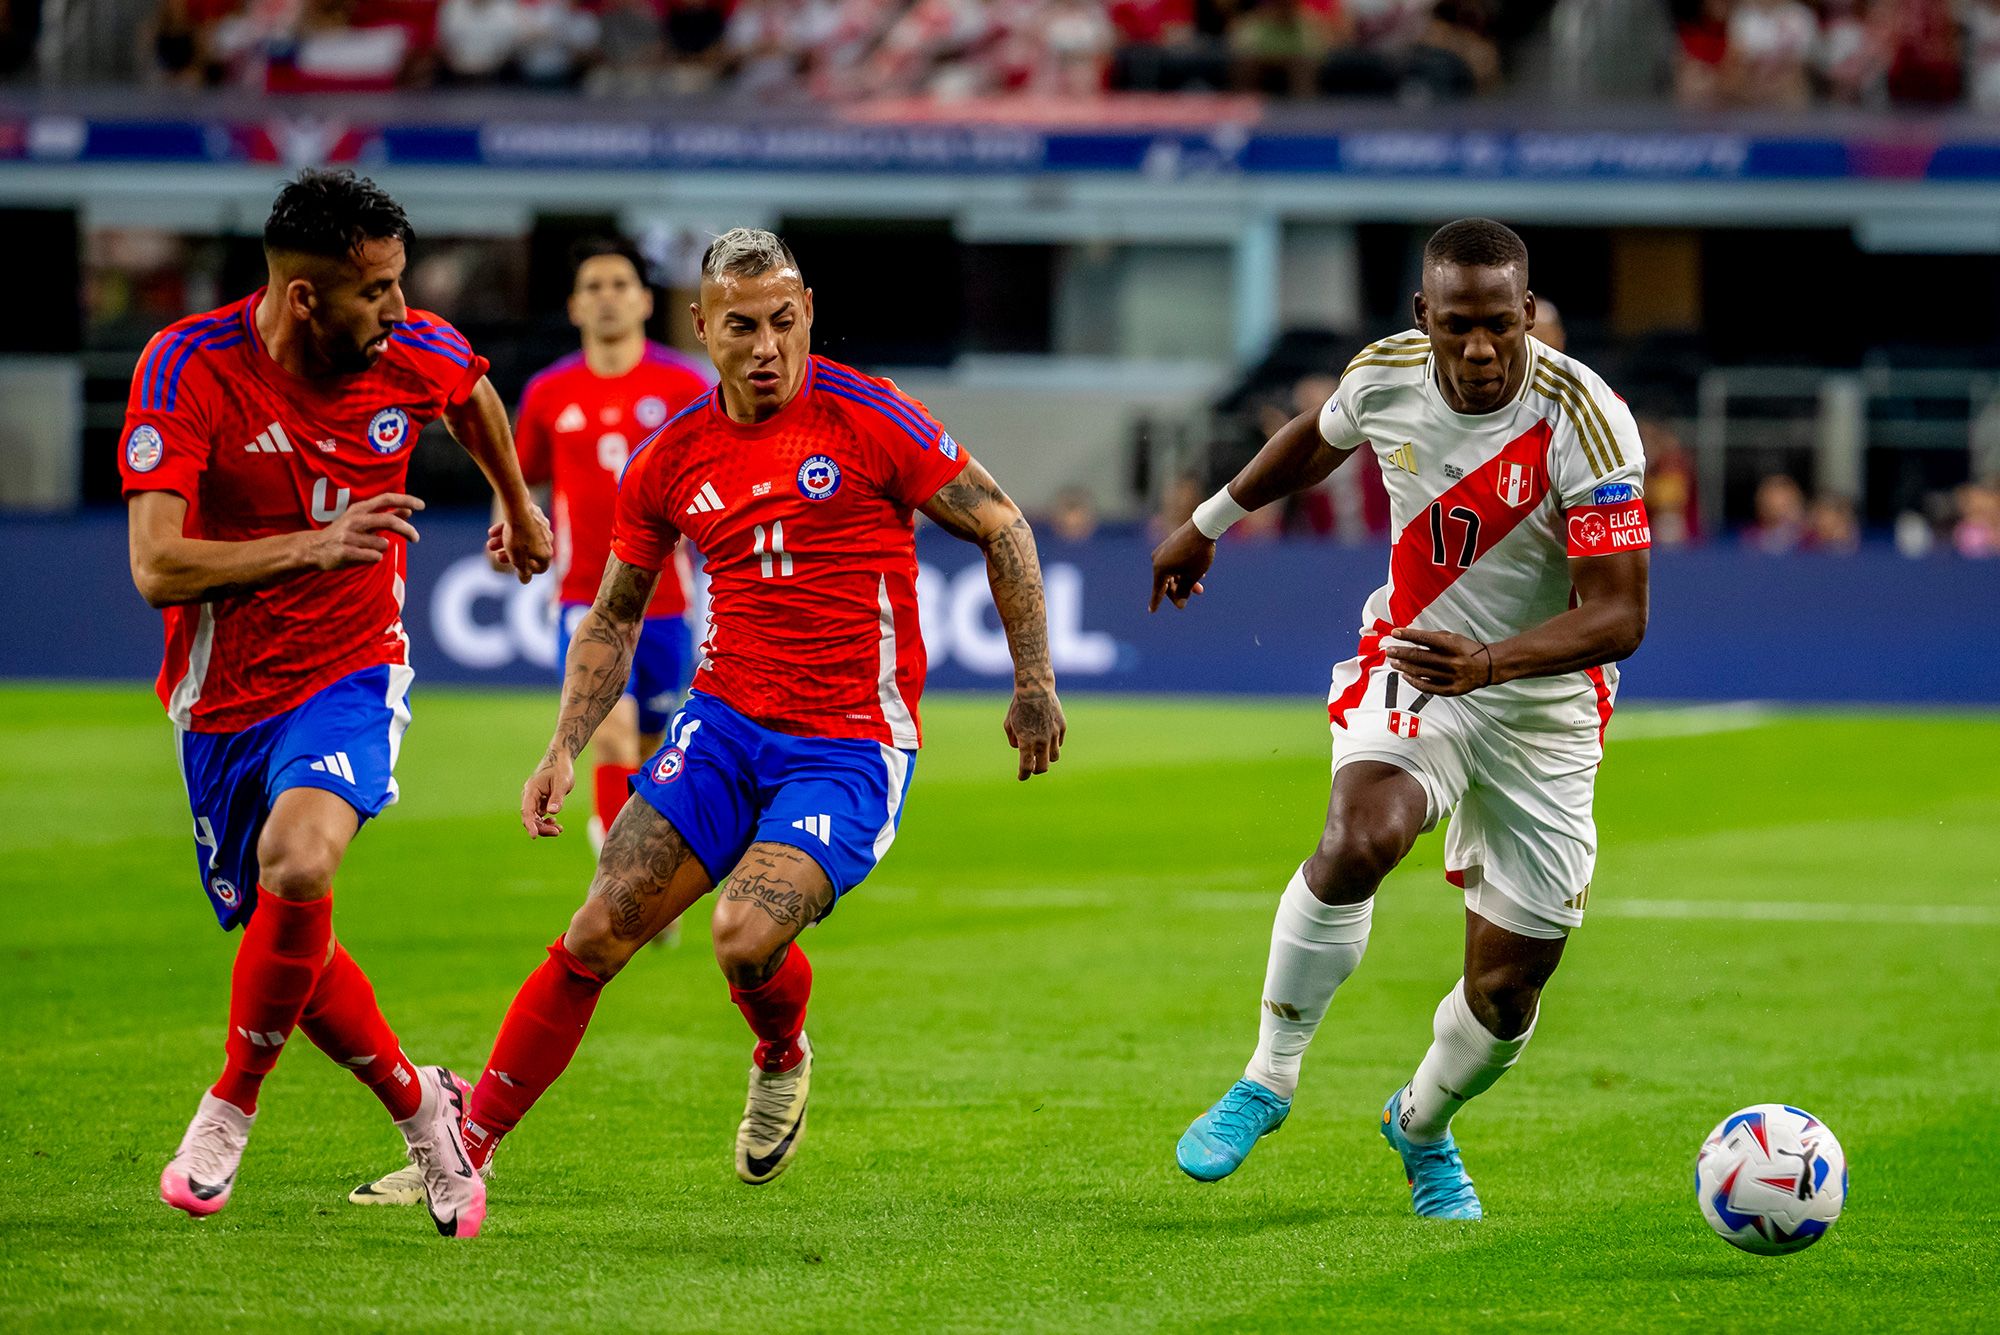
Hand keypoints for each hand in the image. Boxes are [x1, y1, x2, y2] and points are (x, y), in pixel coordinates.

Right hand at [304, 493, 422, 570]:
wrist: (313, 549)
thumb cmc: (344, 534)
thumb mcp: (363, 520)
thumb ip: (386, 516)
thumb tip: (409, 511)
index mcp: (359, 509)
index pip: (386, 498)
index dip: (405, 500)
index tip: (422, 505)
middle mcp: (354, 519)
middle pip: (388, 521)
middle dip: (406, 530)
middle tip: (416, 538)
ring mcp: (349, 536)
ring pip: (383, 544)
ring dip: (382, 548)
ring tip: (367, 549)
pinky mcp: (346, 552)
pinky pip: (374, 557)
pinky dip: (375, 558)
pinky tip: (363, 557)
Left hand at [488, 503, 553, 584]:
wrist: (518, 507)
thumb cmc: (518, 536)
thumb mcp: (518, 559)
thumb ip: (523, 572)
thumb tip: (525, 581)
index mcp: (546, 554)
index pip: (540, 568)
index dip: (526, 570)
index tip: (515, 568)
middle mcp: (547, 541)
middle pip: (528, 552)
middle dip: (510, 555)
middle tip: (497, 556)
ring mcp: (542, 528)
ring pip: (522, 538)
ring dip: (505, 542)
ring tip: (490, 543)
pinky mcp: (535, 515)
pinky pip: (522, 526)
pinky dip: (508, 529)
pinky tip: (493, 531)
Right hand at [521, 748, 574, 836]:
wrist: (561, 759)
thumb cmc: (561, 769)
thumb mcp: (562, 782)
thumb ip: (557, 797)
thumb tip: (552, 813)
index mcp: (531, 790)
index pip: (527, 811)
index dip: (530, 824)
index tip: (534, 835)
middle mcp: (529, 796)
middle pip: (530, 817)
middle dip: (542, 828)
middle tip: (557, 832)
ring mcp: (534, 799)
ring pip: (535, 818)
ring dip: (545, 826)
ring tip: (559, 830)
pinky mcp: (540, 802)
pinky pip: (540, 816)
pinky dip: (547, 822)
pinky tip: (556, 824)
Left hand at [1004, 683, 1064, 780]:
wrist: (1035, 688)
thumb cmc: (1019, 705)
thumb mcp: (1009, 723)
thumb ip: (1013, 739)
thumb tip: (1020, 748)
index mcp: (1026, 741)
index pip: (1026, 767)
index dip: (1023, 775)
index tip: (1021, 777)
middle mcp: (1042, 740)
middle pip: (1043, 767)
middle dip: (1036, 770)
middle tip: (1032, 767)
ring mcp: (1054, 734)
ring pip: (1054, 757)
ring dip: (1046, 758)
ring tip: (1040, 752)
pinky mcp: (1062, 727)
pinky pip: (1059, 742)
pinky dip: (1053, 744)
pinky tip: (1047, 737)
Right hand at [1148, 521, 1213, 611]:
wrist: (1203, 527)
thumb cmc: (1197, 554)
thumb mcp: (1192, 576)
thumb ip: (1184, 591)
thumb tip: (1180, 604)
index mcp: (1159, 569)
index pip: (1158, 590)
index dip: (1156, 602)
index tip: (1152, 611)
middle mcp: (1157, 559)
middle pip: (1167, 581)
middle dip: (1180, 590)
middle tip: (1195, 594)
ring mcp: (1162, 550)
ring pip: (1173, 571)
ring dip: (1185, 580)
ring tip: (1200, 586)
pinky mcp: (1170, 543)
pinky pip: (1174, 562)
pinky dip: (1184, 569)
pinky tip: (1200, 573)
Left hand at [1383, 626, 1496, 695]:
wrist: (1488, 667)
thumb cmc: (1466, 650)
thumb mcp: (1452, 638)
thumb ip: (1432, 638)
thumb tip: (1410, 637)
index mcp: (1452, 645)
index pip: (1425, 638)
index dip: (1408, 635)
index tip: (1395, 632)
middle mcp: (1452, 661)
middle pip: (1420, 657)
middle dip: (1401, 653)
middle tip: (1389, 651)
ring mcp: (1451, 677)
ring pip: (1421, 672)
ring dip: (1404, 667)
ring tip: (1393, 662)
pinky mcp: (1451, 690)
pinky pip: (1428, 687)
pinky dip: (1414, 682)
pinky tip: (1405, 676)